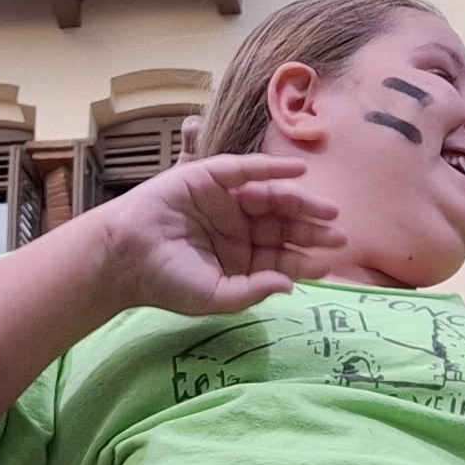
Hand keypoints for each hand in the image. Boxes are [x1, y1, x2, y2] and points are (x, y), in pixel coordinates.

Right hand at [80, 154, 340, 318]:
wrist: (125, 258)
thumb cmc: (166, 282)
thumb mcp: (216, 296)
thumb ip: (252, 292)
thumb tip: (288, 285)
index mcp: (240, 259)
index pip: (280, 257)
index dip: (303, 260)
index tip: (327, 265)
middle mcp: (237, 228)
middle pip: (282, 226)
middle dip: (310, 230)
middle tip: (338, 235)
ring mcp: (225, 202)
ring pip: (271, 198)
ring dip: (300, 202)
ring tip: (325, 209)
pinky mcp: (210, 178)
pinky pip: (246, 170)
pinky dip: (271, 168)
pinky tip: (297, 172)